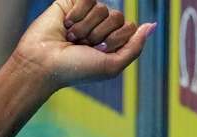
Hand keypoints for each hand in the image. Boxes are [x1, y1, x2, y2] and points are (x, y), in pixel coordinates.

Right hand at [12, 0, 154, 89]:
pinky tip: (67, 24)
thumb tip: (153, 25)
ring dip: (86, 27)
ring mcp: (88, 15)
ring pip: (103, 8)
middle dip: (100, 34)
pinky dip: (78, 13)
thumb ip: (135, 46)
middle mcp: (102, 27)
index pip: (130, 28)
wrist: (44, 63)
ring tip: (72, 38)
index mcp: (114, 42)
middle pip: (118, 17)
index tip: (99, 52)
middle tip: (84, 46)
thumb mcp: (113, 65)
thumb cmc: (77, 69)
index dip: (116, 39)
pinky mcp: (71, 3)